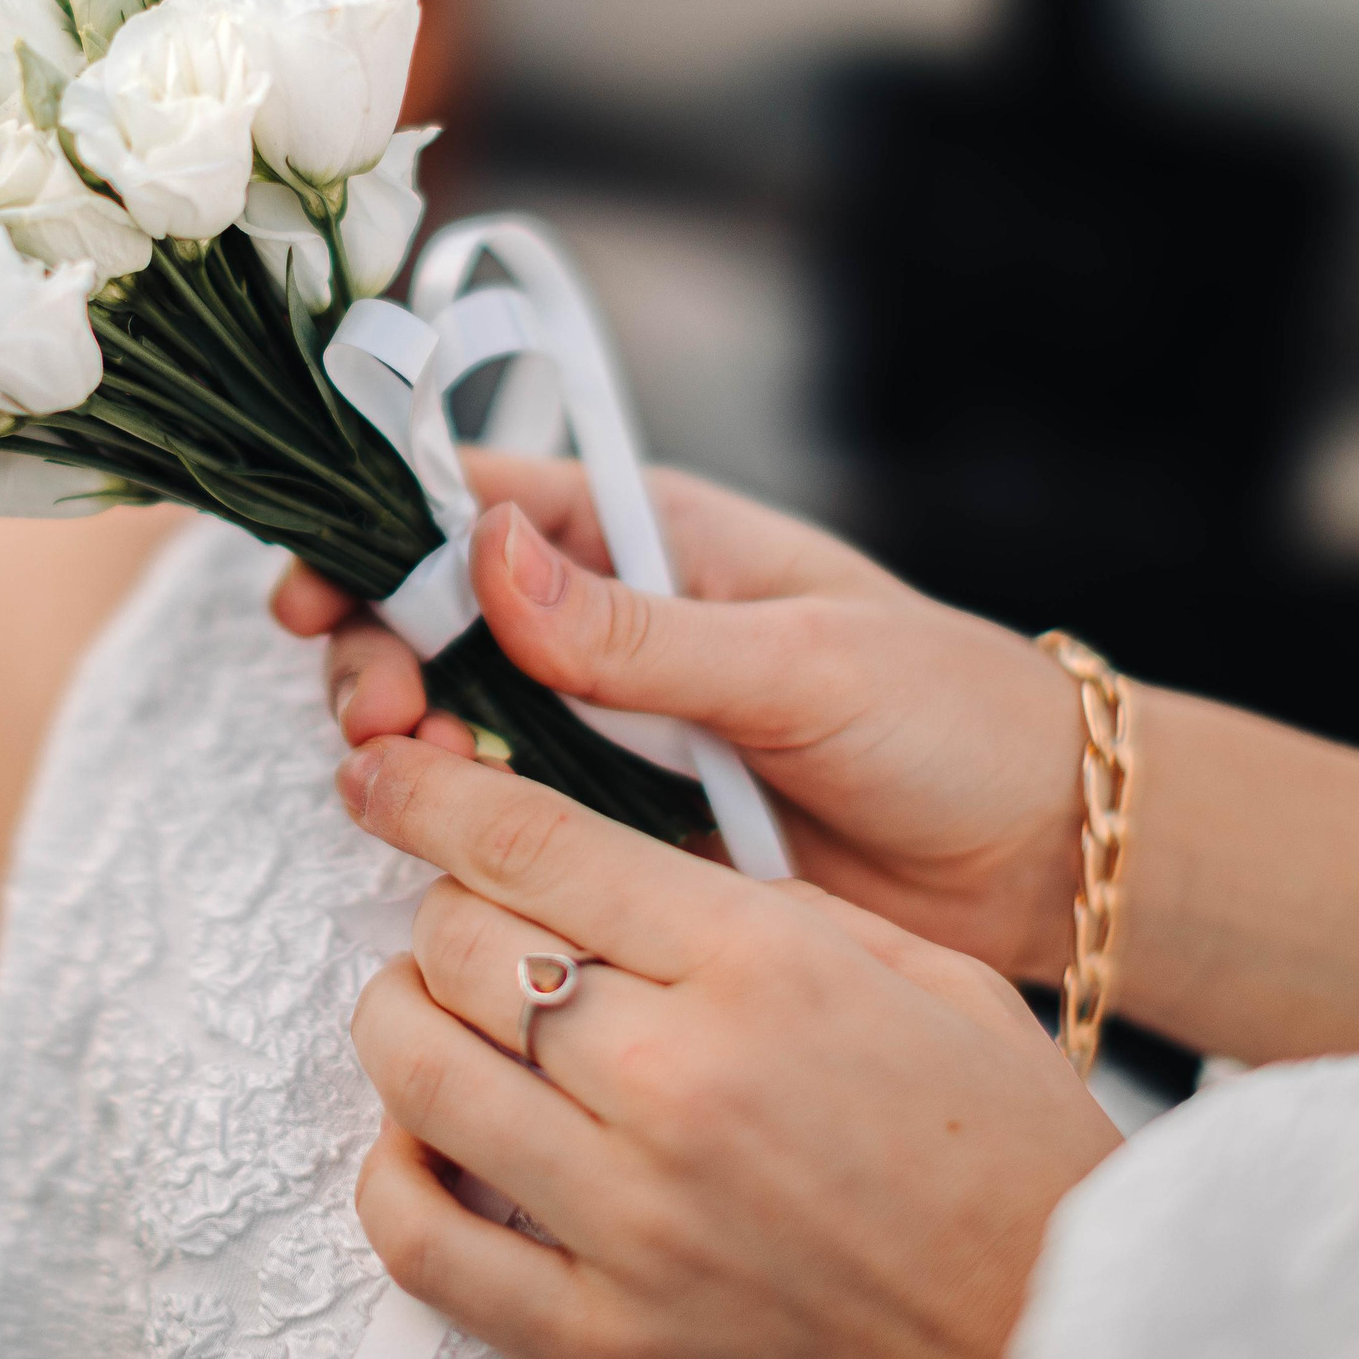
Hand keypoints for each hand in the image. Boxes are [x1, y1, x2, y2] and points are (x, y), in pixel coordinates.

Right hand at [275, 451, 1089, 981]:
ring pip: (458, 715)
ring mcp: (611, 728)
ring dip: (412, 739)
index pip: (481, 503)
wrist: (1039, 855)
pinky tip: (452, 841)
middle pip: (436, 613)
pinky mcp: (623, 827)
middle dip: (380, 653)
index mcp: (655, 539)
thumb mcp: (798, 661)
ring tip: (411, 773)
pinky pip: (512, 814)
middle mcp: (613, 626)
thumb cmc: (948, 716)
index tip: (320, 591)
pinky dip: (465, 821)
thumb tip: (483, 550)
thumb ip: (638, 629)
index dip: (381, 532)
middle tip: (379, 715)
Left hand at [340, 736, 1121, 1358]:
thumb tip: (620, 857)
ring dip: (404, 1017)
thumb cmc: (1012, 1151)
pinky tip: (430, 1140)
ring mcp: (633, 1222)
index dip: (433, 792)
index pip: (533, 843)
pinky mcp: (607, 1338)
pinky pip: (425, 1244)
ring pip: (419, 1073)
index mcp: (764, 970)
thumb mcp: (919, 968)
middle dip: (444, 905)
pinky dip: (397, 1176)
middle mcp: (680, 1086)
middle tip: (475, 911)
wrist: (1064, 1331)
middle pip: (457, 944)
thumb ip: (761, 900)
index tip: (388, 774)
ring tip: (440, 1007)